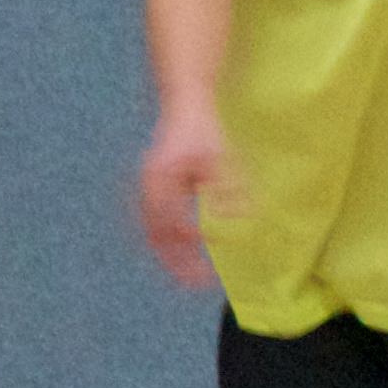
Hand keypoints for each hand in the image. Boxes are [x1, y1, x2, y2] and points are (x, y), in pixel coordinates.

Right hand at [137, 103, 236, 286]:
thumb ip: (229, 188)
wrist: (186, 104)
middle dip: (175, 263)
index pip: (171, 227)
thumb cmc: (205, 130)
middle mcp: (148, 188)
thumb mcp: (221, 158)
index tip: (210, 261)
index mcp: (161, 181)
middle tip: (198, 284)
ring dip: (170, 255)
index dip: (190, 248)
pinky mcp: (153, 190)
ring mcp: (147, 189)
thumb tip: (239, 219)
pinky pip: (155, 224)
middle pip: (156, 237)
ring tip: (190, 275)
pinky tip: (186, 252)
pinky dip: (167, 242)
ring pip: (152, 233)